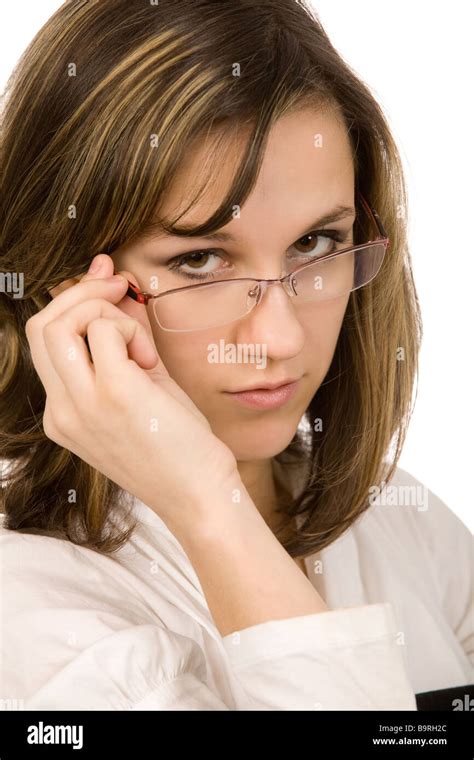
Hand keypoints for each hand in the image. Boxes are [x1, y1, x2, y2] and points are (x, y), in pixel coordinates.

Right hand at [25, 254, 238, 532]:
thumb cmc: (176, 447)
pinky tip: (151, 360)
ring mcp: (83, 404)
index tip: (107, 284)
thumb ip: (123, 341)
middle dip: (80, 293)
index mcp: (63, 414)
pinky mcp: (114, 394)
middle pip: (41, 326)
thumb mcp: (140, 389)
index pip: (44, 342)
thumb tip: (116, 286)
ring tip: (139, 343)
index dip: (72, 303)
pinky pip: (106, 331)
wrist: (199, 495)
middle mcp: (63, 411)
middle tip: (118, 288)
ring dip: (102, 310)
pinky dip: (130, 330)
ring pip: (60, 323)